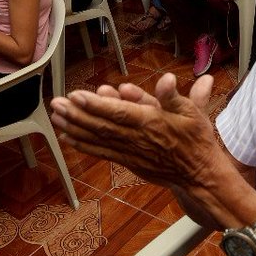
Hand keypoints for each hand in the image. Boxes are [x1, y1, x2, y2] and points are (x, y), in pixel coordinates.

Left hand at [50, 73, 222, 189]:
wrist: (199, 176)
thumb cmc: (196, 141)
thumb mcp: (194, 113)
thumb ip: (175, 97)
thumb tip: (167, 80)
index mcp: (152, 123)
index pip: (119, 112)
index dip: (96, 105)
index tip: (76, 96)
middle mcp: (137, 138)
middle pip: (102, 125)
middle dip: (77, 114)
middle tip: (56, 103)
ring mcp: (130, 152)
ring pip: (98, 139)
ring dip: (75, 128)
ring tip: (56, 117)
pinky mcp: (128, 161)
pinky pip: (102, 153)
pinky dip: (84, 145)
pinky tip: (68, 138)